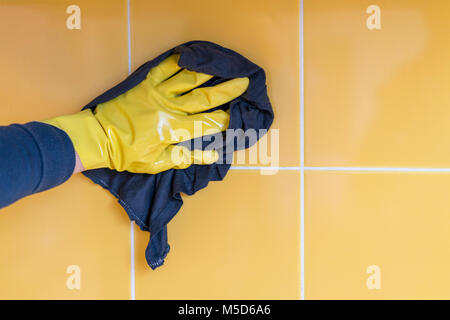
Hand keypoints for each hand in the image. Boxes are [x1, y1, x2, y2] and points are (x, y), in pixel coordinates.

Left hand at [43, 54, 248, 173]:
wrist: (97, 137)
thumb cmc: (127, 154)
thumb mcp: (156, 163)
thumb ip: (185, 158)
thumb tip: (212, 155)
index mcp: (172, 129)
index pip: (206, 123)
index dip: (224, 120)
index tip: (238, 116)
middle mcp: (168, 108)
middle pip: (203, 97)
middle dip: (226, 90)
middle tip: (243, 82)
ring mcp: (156, 93)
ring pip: (187, 79)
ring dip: (207, 72)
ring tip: (222, 65)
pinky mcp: (145, 84)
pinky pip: (164, 69)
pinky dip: (176, 61)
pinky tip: (188, 55)